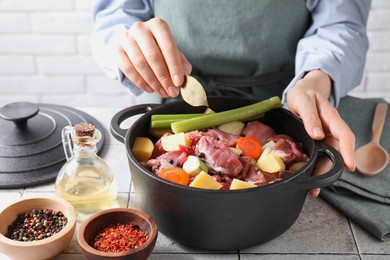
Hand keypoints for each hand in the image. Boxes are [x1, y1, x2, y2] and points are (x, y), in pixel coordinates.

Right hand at [108, 18, 191, 97]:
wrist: (134, 40)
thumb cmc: (156, 46)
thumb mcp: (170, 50)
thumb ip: (180, 62)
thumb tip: (185, 75)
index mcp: (158, 25)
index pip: (168, 47)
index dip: (174, 66)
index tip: (179, 82)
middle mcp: (141, 29)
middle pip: (153, 56)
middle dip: (164, 77)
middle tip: (171, 92)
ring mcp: (126, 38)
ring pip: (140, 64)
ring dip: (153, 82)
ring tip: (162, 92)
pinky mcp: (117, 49)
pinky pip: (128, 69)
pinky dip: (140, 82)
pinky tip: (150, 89)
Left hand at [286, 70, 355, 196]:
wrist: (300, 93)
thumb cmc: (302, 94)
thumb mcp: (302, 100)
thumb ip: (310, 116)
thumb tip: (317, 134)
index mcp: (331, 118)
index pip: (344, 135)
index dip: (348, 151)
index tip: (349, 165)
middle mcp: (330, 130)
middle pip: (335, 152)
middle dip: (329, 170)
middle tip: (318, 187)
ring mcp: (323, 137)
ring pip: (325, 157)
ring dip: (319, 173)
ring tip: (311, 189)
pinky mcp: (315, 141)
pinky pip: (316, 155)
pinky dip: (312, 167)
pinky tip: (306, 177)